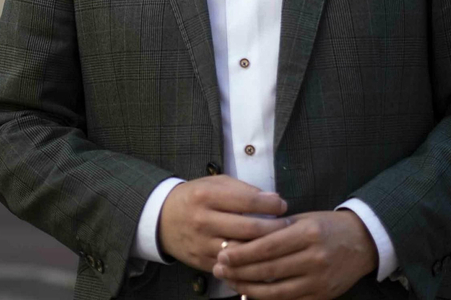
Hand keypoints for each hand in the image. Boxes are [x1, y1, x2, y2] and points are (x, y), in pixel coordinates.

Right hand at [157, 175, 289, 271]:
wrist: (162, 219)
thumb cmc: (195, 197)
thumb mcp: (214, 184)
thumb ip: (242, 190)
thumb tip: (273, 200)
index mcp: (207, 196)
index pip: (247, 201)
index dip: (270, 204)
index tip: (283, 205)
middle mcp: (204, 221)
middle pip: (249, 229)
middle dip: (274, 228)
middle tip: (288, 226)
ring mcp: (203, 244)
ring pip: (242, 251)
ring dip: (265, 249)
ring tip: (279, 243)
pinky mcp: (203, 262)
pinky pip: (232, 266)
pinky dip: (250, 264)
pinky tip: (263, 259)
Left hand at [212, 209, 376, 299]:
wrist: (363, 242)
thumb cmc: (327, 226)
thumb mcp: (304, 218)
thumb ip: (276, 229)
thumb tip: (241, 239)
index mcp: (307, 233)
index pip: (267, 246)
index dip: (242, 253)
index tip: (221, 253)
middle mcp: (314, 257)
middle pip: (268, 269)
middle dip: (239, 271)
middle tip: (218, 269)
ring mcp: (319, 280)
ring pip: (276, 291)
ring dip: (249, 288)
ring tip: (231, 282)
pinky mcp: (322, 296)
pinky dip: (267, 299)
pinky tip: (251, 294)